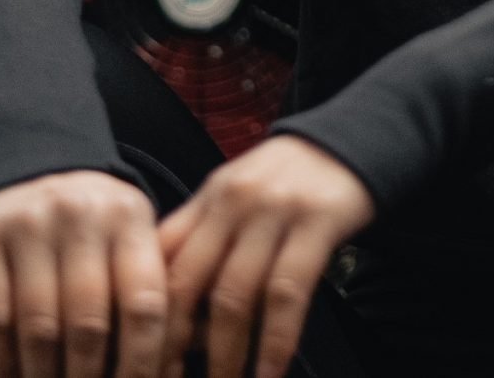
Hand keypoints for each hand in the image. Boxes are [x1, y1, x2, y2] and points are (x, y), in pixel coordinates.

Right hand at [0, 168, 167, 377]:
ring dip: (43, 376)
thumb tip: (166, 371)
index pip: (144, 305)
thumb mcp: (132, 235)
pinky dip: (2, 360)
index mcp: (130, 218)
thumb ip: (147, 292)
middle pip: (88, 323)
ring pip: (38, 326)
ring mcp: (30, 221)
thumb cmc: (96, 220)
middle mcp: (82, 214)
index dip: (141, 363)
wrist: (36, 157)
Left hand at [157, 136, 374, 377]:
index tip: (143, 357)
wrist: (350, 139)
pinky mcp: (316, 223)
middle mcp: (233, 203)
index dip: (145, 317)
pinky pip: (288, 293)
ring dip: (226, 354)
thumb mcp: (236, 195)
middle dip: (175, 344)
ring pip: (235, 295)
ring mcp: (274, 212)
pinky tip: (270, 371)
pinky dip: (276, 340)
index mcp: (207, 200)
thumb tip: (170, 309)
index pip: (161, 262)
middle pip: (187, 283)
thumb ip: (202, 239)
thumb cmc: (288, 179)